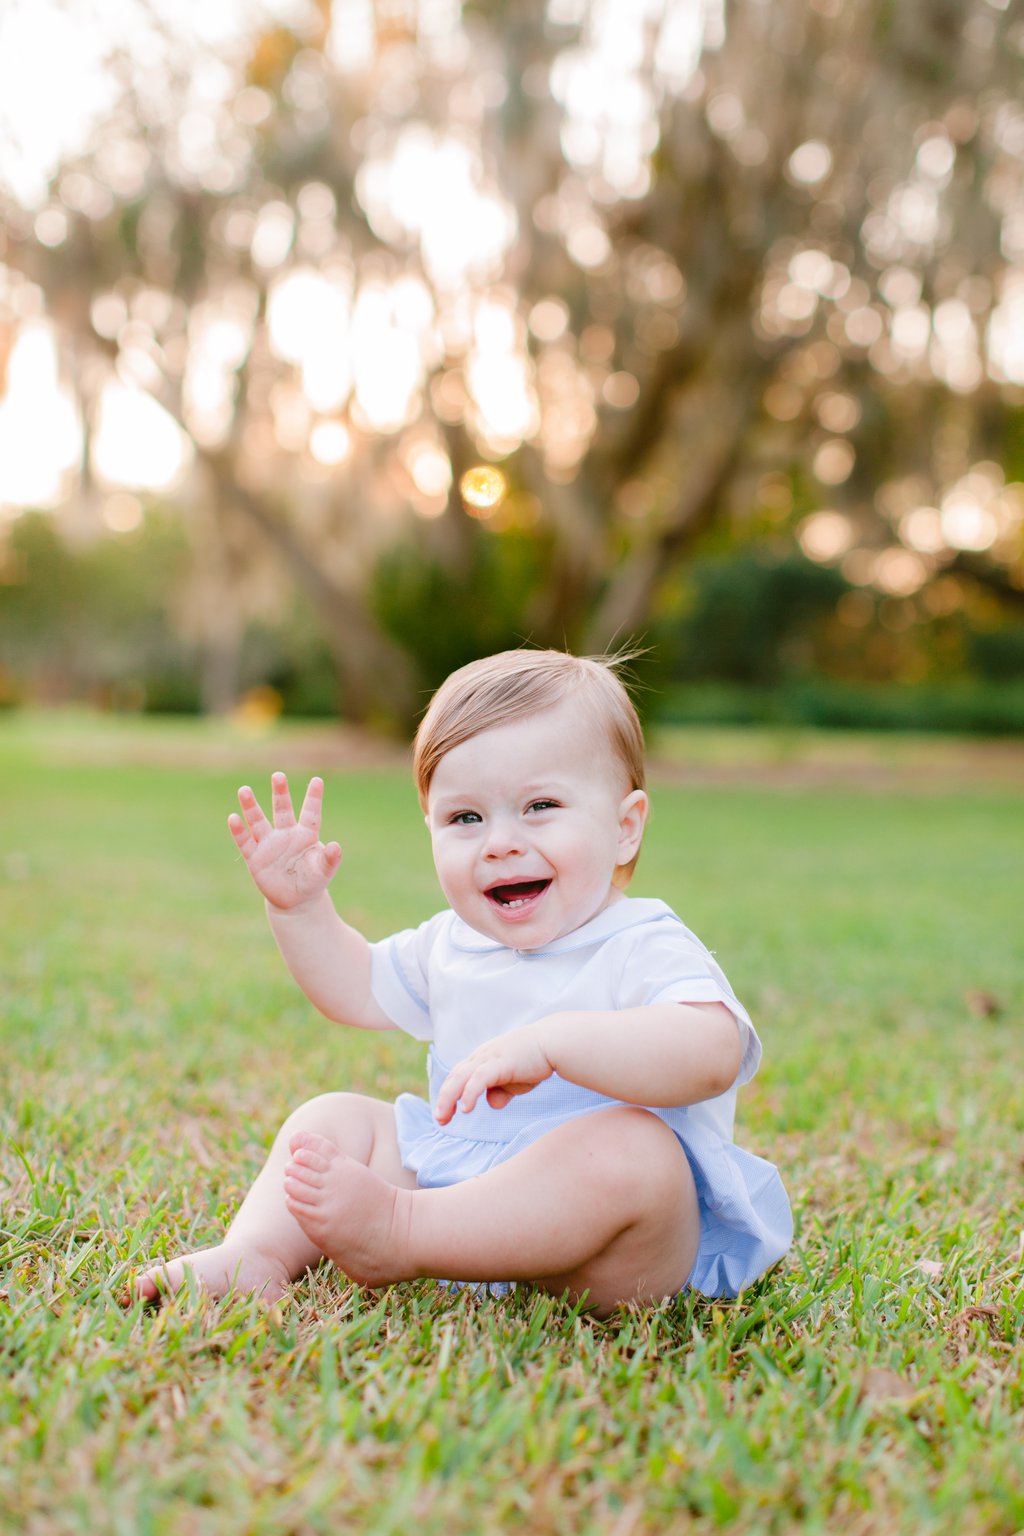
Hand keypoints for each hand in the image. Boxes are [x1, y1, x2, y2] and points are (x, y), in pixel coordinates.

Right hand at [228, 773, 341, 910]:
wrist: (295, 900)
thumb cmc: (313, 880)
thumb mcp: (324, 871)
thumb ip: (330, 859)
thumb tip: (336, 846)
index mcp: (306, 835)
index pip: (311, 813)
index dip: (314, 797)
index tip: (318, 780)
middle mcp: (286, 834)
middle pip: (282, 810)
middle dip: (280, 793)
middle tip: (278, 775)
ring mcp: (269, 845)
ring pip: (258, 821)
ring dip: (251, 807)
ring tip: (244, 789)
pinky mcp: (255, 858)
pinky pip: (245, 842)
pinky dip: (239, 831)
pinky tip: (233, 817)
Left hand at [434, 1024, 554, 1123]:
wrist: (553, 1043)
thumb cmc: (535, 1060)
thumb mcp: (515, 1081)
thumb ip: (502, 1091)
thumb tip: (492, 1104)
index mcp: (482, 1059)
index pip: (458, 1076)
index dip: (449, 1094)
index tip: (445, 1114)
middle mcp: (481, 1056)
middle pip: (454, 1077)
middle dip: (444, 1099)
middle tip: (439, 1120)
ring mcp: (489, 1058)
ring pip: (461, 1078)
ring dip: (449, 1098)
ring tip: (443, 1117)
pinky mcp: (499, 1062)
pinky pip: (479, 1079)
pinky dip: (469, 1093)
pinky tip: (466, 1109)